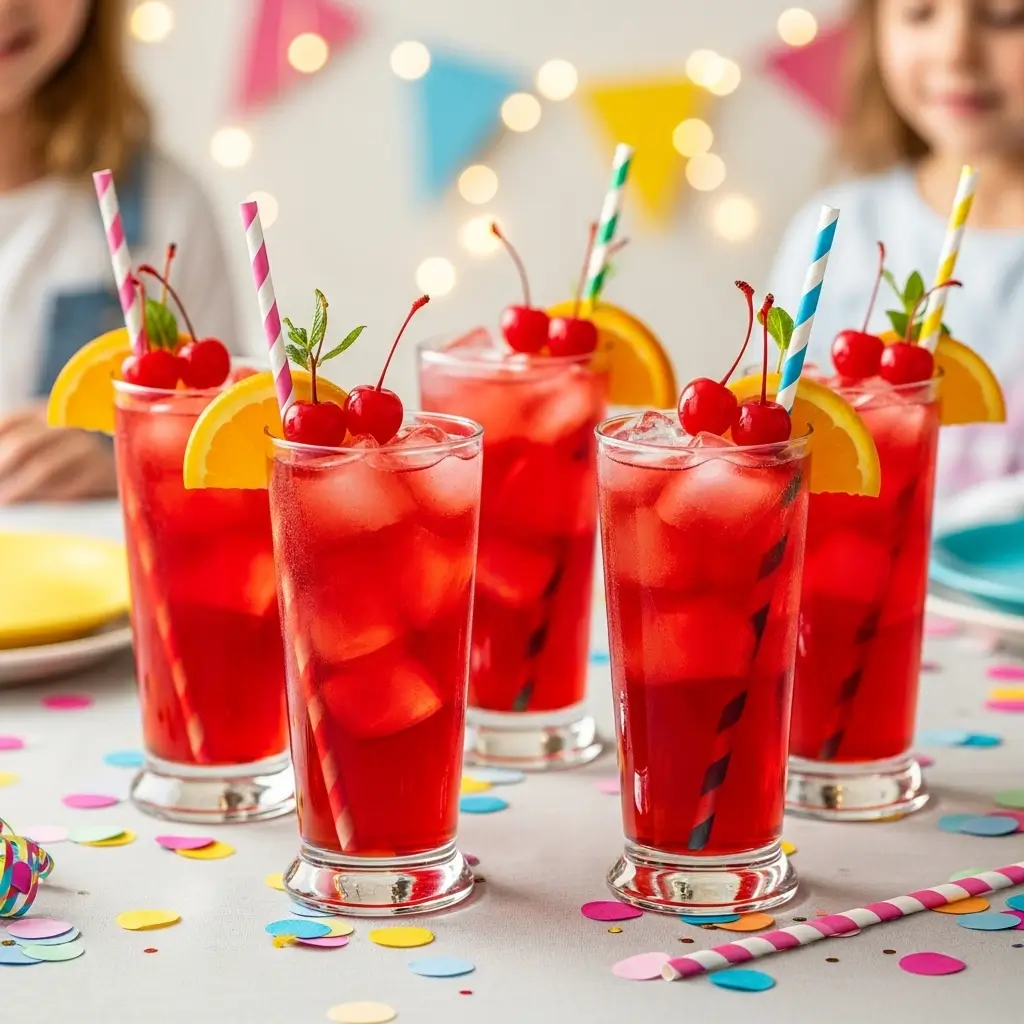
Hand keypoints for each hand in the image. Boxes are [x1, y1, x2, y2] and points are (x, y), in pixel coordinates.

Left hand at [0, 403, 117, 503]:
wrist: (124, 468)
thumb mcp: (42, 444)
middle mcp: (66, 424)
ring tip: (4, 500)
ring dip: (17, 489)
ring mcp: (86, 446)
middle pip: (22, 443)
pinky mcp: (100, 471)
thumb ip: (15, 448)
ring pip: (43, 466)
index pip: (8, 423)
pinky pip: (67, 488)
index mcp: (45, 411)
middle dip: (0, 467)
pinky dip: (45, 499)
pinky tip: (34, 508)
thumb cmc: (70, 460)